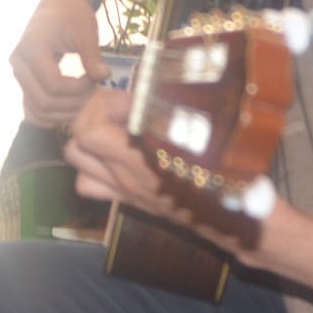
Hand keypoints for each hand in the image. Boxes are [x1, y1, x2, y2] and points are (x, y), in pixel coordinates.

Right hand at [10, 0, 106, 124]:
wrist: (60, 2)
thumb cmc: (73, 12)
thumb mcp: (85, 31)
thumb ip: (92, 56)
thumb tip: (103, 77)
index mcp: (32, 47)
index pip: (54, 85)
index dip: (79, 89)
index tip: (95, 79)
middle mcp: (19, 62)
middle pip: (44, 101)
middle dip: (73, 103)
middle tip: (93, 92)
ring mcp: (19, 72)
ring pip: (37, 109)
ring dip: (64, 112)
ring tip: (84, 98)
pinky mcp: (23, 79)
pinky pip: (32, 107)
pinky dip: (51, 114)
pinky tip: (70, 108)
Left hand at [64, 88, 266, 260]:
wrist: (236, 221)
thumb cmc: (225, 176)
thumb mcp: (204, 136)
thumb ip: (173, 114)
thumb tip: (152, 92)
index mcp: (138, 162)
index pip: (89, 131)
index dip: (102, 107)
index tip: (129, 100)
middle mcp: (124, 179)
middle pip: (75, 145)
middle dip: (90, 118)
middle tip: (120, 108)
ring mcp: (124, 193)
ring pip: (79, 166)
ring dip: (88, 141)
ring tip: (115, 126)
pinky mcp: (130, 200)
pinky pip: (93, 185)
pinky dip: (94, 167)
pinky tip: (118, 154)